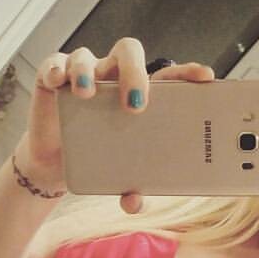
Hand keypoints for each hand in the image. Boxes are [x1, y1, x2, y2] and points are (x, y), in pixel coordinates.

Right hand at [25, 38, 214, 213]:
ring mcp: (83, 75)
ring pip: (87, 56)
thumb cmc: (98, 159)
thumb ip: (132, 190)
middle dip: (134, 73)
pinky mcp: (53, 78)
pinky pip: (54, 64)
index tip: (205, 78)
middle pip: (128, 53)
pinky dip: (56, 70)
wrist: (57, 165)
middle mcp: (112, 77)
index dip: (187, 71)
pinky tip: (59, 83)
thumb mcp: (119, 177)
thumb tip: (134, 204)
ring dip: (87, 71)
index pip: (166, 74)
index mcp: (139, 94)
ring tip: (87, 94)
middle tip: (136, 104)